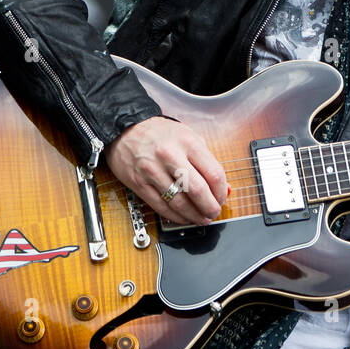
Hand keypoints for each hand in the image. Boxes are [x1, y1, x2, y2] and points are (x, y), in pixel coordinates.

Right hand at [105, 116, 228, 225]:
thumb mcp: (189, 137)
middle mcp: (170, 156)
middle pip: (197, 190)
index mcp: (188, 143)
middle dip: (209, 207)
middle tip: (214, 213)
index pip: (213, 173)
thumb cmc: (161, 133)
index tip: (222, 198)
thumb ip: (206, 161)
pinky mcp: (139, 183)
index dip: (221, 192)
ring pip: (178, 202)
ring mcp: (153, 171)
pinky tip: (183, 217)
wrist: (126, 129)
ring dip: (193, 215)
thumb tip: (223, 186)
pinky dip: (175, 216)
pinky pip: (160, 206)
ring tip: (201, 218)